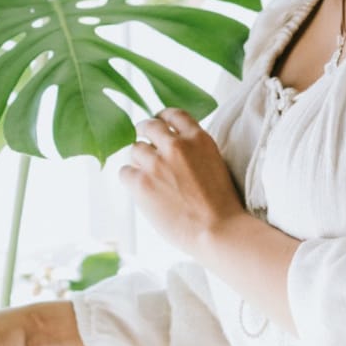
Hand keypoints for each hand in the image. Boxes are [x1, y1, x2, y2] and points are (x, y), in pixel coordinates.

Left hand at [122, 108, 246, 258]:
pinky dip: (130, 179)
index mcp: (198, 139)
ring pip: (135, 149)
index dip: (163, 118)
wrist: (217, 230)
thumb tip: (172, 150)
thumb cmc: (220, 207)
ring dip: (139, 161)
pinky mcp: (141, 182)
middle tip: (144, 146)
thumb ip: (194, 152)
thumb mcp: (215, 164)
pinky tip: (140, 190)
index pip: (174, 114)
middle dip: (144, 133)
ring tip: (147, 176)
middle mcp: (176, 145)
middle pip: (149, 126)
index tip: (159, 123)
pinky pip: (125, 172)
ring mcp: (156, 162)